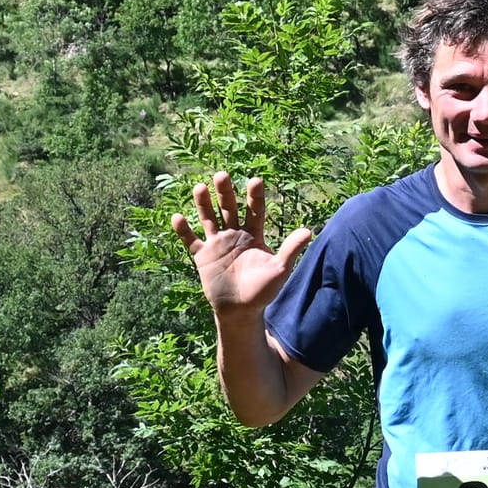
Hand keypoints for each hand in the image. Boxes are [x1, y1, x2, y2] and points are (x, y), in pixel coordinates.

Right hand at [169, 173, 312, 317]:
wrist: (241, 311)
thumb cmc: (263, 291)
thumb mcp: (279, 270)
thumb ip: (291, 250)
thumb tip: (309, 231)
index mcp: (253, 235)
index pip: (254, 210)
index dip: (254, 196)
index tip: (256, 181)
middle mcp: (235, 235)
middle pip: (229, 208)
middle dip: (225, 192)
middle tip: (221, 175)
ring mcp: (217, 244)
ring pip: (209, 219)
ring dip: (204, 204)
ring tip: (199, 187)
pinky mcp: (203, 256)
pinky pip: (191, 240)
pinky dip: (184, 230)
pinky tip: (178, 217)